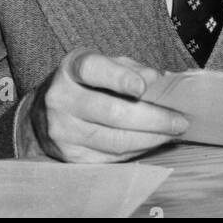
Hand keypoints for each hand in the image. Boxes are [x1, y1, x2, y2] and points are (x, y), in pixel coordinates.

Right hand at [18, 49, 187, 162]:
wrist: (43, 115)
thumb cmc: (84, 84)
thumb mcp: (102, 64)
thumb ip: (131, 69)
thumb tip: (158, 81)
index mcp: (71, 69)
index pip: (93, 70)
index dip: (119, 78)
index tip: (143, 87)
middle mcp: (62, 99)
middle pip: (112, 113)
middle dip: (153, 119)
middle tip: (179, 120)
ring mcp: (64, 132)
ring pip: (115, 141)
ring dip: (151, 139)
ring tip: (172, 133)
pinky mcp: (71, 157)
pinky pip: (112, 157)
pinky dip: (138, 151)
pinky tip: (152, 142)